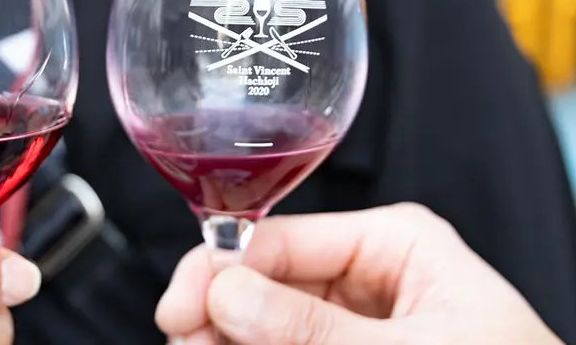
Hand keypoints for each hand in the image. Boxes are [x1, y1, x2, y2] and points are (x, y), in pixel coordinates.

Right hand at [156, 203, 561, 344]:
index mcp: (394, 243)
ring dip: (225, 338)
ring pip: (263, 322)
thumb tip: (227, 292)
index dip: (221, 268)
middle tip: (182, 341)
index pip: (283, 240)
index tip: (181, 308)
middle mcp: (366, 276)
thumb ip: (312, 328)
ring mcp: (351, 322)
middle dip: (218, 311)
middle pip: (264, 283)